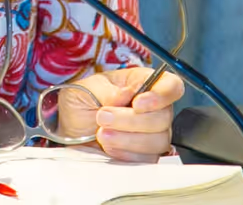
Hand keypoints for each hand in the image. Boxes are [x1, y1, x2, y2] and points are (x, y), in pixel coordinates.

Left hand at [68, 67, 183, 161]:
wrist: (71, 129)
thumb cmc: (82, 102)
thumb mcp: (87, 88)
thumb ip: (108, 90)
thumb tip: (127, 94)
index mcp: (143, 82)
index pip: (171, 86)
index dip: (160, 96)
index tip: (137, 103)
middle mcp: (153, 108)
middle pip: (164, 117)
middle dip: (131, 120)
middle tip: (103, 117)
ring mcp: (152, 133)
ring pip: (158, 140)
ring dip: (127, 139)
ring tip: (102, 133)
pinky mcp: (145, 155)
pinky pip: (147, 159)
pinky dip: (126, 154)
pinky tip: (109, 147)